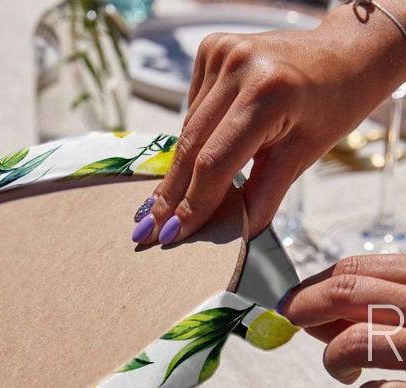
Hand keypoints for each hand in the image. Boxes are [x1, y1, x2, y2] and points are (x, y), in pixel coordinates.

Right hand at [131, 4, 405, 244]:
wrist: (345, 53)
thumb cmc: (332, 106)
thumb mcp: (303, 155)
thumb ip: (263, 196)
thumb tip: (232, 234)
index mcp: (267, 93)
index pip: (214, 163)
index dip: (192, 204)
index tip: (170, 234)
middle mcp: (238, 65)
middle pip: (191, 146)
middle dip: (171, 193)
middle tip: (148, 228)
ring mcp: (222, 52)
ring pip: (187, 130)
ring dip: (178, 170)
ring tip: (162, 204)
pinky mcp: (212, 48)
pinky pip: (192, 108)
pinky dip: (193, 138)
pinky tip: (198, 153)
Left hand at [280, 255, 405, 387]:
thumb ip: (375, 305)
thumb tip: (312, 314)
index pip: (357, 270)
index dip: (311, 286)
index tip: (290, 302)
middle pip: (346, 293)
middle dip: (304, 308)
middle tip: (291, 321)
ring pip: (354, 342)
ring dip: (336, 359)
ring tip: (346, 371)